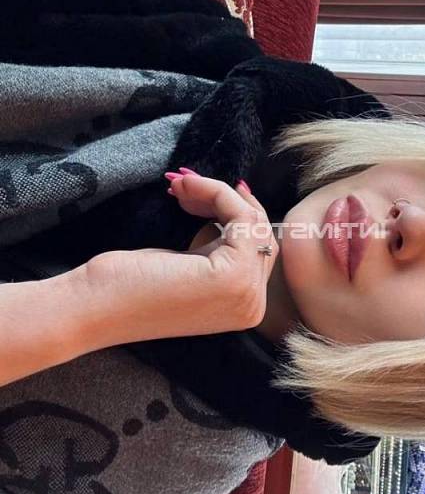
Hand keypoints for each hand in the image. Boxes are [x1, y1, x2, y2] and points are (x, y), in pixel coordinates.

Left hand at [81, 170, 278, 343]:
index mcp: (245, 308)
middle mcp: (253, 307)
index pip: (258, 247)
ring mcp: (246, 294)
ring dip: (217, 193)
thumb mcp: (188, 263)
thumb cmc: (128, 286)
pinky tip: (184, 189)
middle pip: (260, 232)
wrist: (94, 306)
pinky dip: (215, 192)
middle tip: (185, 185)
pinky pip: (241, 216)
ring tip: (180, 186)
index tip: (195, 192)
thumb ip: (218, 246)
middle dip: (224, 200)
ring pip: (253, 220)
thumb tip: (238, 201)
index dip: (229, 213)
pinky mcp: (234, 275)